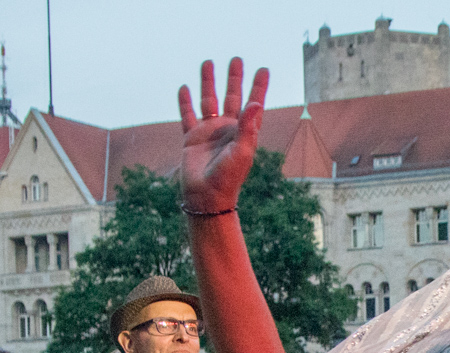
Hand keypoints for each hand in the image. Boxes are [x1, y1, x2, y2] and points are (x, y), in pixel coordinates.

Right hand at [177, 59, 269, 212]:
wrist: (206, 196)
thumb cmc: (228, 177)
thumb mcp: (242, 151)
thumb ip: (248, 127)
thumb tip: (256, 103)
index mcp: (243, 131)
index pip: (253, 104)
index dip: (259, 87)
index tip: (264, 69)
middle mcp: (227, 129)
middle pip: (231, 96)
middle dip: (234, 78)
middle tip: (237, 60)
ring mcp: (209, 132)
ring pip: (209, 100)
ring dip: (209, 82)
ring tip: (208, 63)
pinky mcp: (192, 138)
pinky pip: (187, 115)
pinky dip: (185, 102)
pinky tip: (185, 88)